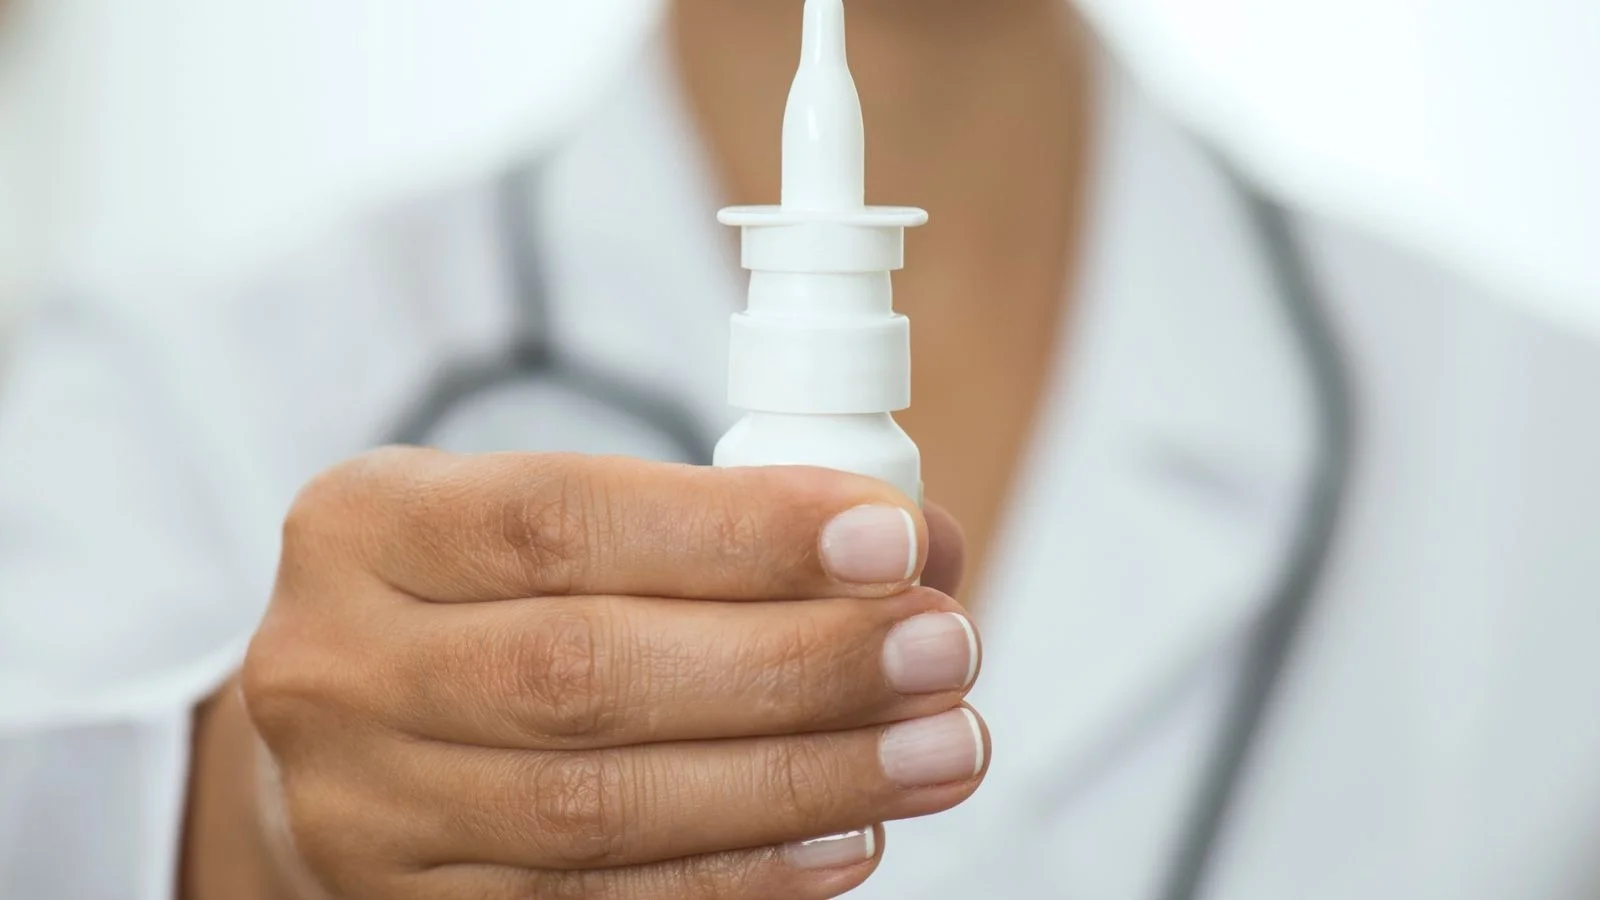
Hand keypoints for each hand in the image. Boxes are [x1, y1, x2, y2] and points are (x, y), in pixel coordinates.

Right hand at [237, 448, 984, 899]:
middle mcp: (339, 666)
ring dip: (797, 780)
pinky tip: (852, 837)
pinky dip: (739, 877)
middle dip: (793, 663)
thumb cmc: (490, 598)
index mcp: (367, 524)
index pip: (560, 518)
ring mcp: (365, 808)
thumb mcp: (562, 519)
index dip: (737, 534)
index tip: (889, 540)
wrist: (346, 729)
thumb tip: (924, 544)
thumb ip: (725, 520)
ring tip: (938, 747)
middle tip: (944, 649)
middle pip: (582, 672)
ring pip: (599, 807)